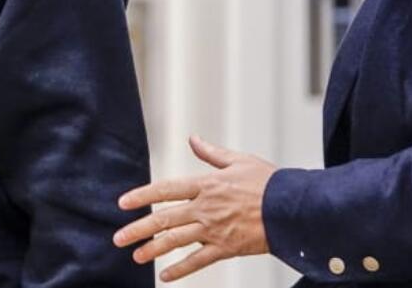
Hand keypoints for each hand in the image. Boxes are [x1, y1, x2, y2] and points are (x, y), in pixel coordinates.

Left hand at [113, 135, 276, 280]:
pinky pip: (198, 261)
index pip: (166, 190)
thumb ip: (211, 153)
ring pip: (176, 241)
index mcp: (206, 184)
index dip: (142, 196)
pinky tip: (165, 276)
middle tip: (119, 238)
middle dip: (138, 229)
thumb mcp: (238, 161)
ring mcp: (214, 230)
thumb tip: (193, 139)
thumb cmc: (268, 182)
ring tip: (136, 256)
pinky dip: (180, 269)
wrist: (293, 208)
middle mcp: (205, 208)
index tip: (123, 203)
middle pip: (164, 219)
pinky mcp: (226, 248)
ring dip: (153, 249)